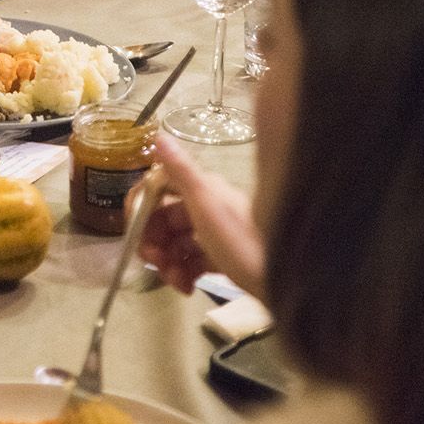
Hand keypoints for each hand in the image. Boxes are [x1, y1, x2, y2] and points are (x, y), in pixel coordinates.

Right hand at [137, 134, 264, 296]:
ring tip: (175, 282)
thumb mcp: (206, 205)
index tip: (136, 230)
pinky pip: (192, 262)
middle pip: (165, 220)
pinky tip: (186, 288)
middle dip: (153, 242)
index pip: (159, 189)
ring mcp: (215, 233)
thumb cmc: (242, 243)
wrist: (287, 282)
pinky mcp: (222, 258)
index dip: (142, 208)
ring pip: (176, 244)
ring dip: (167, 264)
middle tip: (154, 262)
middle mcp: (208, 206)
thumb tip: (159, 135)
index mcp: (204, 189)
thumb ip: (181, 171)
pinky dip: (184, 274)